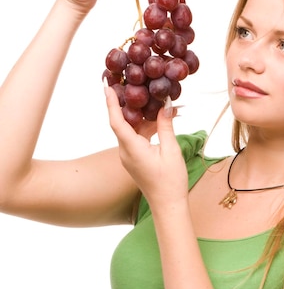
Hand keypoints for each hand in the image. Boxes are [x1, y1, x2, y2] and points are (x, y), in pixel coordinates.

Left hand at [104, 84, 188, 206]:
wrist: (168, 205)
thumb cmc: (170, 181)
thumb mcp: (171, 151)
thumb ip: (165, 126)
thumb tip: (165, 105)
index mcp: (132, 148)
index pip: (116, 121)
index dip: (110, 102)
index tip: (106, 85)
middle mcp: (125, 151)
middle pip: (121, 122)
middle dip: (124, 103)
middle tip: (125, 83)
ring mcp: (129, 156)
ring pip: (129, 130)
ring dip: (138, 115)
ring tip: (145, 96)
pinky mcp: (135, 160)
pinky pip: (135, 138)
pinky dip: (143, 126)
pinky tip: (154, 118)